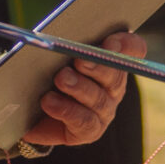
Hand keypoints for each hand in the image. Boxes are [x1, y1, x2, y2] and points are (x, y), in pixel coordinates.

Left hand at [21, 31, 143, 147]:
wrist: (31, 111)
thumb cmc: (46, 73)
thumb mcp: (54, 54)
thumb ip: (64, 43)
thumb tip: (54, 33)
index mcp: (113, 59)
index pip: (133, 48)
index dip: (126, 44)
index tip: (110, 42)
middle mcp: (113, 85)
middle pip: (114, 74)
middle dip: (97, 66)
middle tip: (80, 60)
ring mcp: (105, 110)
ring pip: (98, 99)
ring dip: (79, 87)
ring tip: (61, 78)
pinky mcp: (90, 130)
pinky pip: (84, 121)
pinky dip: (65, 109)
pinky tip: (49, 101)